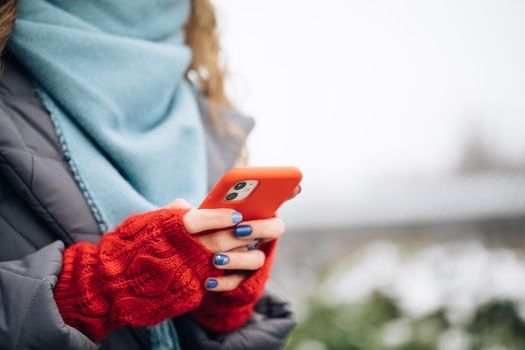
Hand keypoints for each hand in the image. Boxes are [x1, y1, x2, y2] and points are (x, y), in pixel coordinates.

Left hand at [167, 197, 288, 292]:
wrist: (178, 267)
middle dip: (261, 227)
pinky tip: (208, 279)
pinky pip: (238, 282)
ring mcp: (250, 258)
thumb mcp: (182, 219)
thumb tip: (188, 210)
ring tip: (216, 258)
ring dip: (239, 258)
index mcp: (246, 213)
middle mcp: (255, 234)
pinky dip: (224, 281)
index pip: (272, 200)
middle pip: (275, 228)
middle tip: (239, 229)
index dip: (288, 191)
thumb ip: (184, 211)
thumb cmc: (186, 234)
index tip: (296, 185)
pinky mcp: (240, 279)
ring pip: (257, 259)